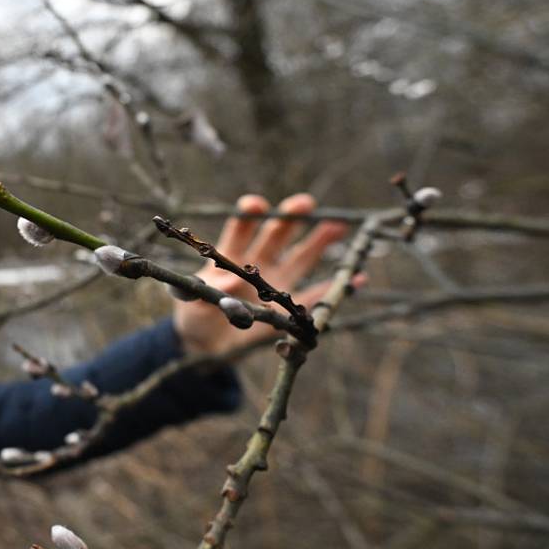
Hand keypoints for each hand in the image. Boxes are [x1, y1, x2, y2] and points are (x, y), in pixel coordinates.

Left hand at [172, 193, 359, 355]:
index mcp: (230, 257)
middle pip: (275, 236)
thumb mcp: (191, 305)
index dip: (248, 216)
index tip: (256, 205)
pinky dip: (333, 288)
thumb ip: (204, 293)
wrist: (204, 344)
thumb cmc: (194, 316)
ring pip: (300, 258)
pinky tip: (357, 277)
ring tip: (337, 225)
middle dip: (289, 219)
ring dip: (318, 242)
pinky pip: (313, 297)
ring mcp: (275, 285)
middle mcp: (256, 265)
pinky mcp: (286, 310)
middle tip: (305, 203)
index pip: (240, 229)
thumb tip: (232, 281)